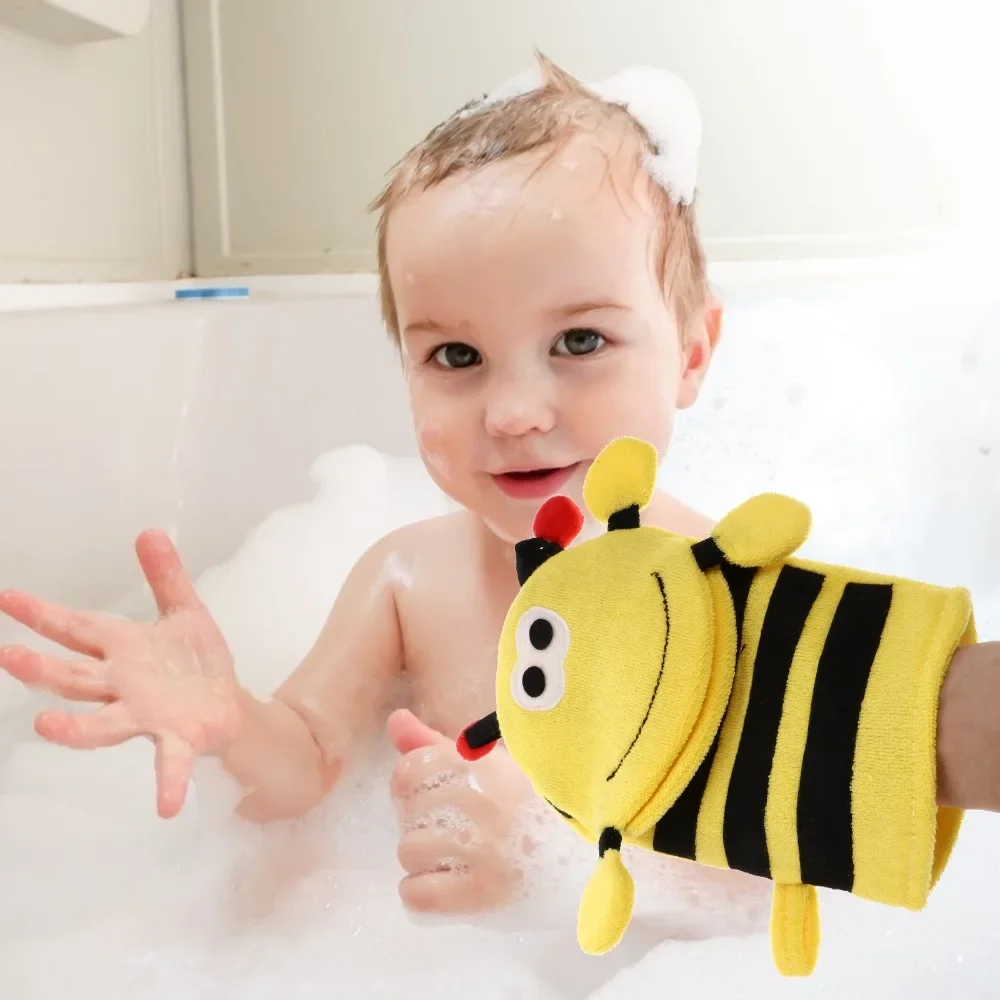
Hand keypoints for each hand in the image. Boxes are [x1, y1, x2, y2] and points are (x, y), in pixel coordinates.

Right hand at [0, 530, 242, 817]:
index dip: (41, 614)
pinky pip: (169, 763)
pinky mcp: (178, 738)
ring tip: (45, 726)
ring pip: (103, 723)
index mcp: (123, 649)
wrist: (230, 704)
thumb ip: (166, 576)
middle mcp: (123, 685)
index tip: (5, 597)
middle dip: (41, 669)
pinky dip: (167, 783)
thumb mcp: (185, 611)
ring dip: (74, 728)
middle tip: (7, 655)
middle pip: (75, 678)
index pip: (75, 629)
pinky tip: (166, 807)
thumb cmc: (196, 662)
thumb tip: (149, 530)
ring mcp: (146, 715)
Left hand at [388, 708, 534, 914]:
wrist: (583, 867)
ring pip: (408, 851)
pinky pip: (416, 894)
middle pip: (407, 811)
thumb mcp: (488, 768)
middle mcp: (483, 801)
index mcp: (486, 766)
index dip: (409, 786)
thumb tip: (396, 720)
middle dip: (419, 824)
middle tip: (450, 834)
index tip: (428, 798)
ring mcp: (484, 849)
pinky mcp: (482, 893)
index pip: (411, 768)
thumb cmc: (530, 812)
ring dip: (422, 861)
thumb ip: (435, 745)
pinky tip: (446, 886)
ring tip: (452, 861)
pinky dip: (421, 896)